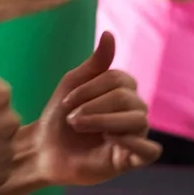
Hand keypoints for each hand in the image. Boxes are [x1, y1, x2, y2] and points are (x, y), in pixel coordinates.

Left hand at [23, 33, 159, 187]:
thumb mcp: (72, 84)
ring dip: (104, 121)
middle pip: (128, 99)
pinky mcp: (130, 160)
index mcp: (122, 92)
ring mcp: (134, 136)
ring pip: (138, 120)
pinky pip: (150, 151)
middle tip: (71, 119)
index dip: (90, 88)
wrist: (43, 150)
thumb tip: (109, 34)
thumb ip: (95, 63)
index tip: (66, 102)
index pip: (120, 80)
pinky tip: (109, 140)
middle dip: (94, 106)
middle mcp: (132, 112)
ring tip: (80, 127)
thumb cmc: (58, 117)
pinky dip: (134, 143)